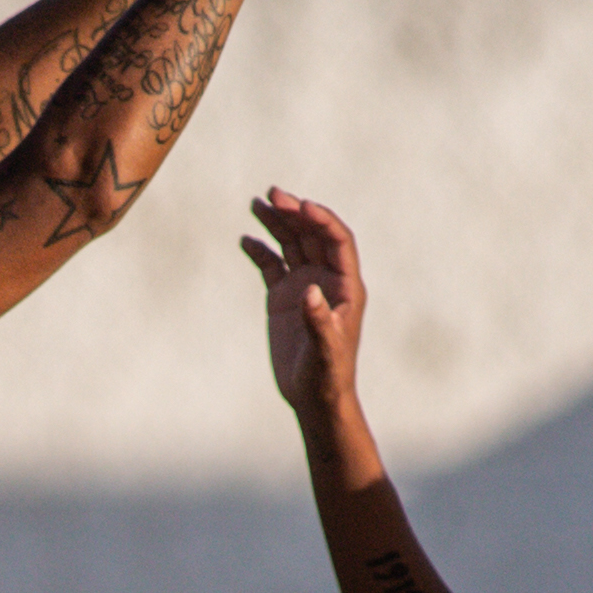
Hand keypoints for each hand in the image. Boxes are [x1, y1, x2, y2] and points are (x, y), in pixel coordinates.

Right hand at [240, 187, 365, 417]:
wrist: (314, 397)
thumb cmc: (327, 376)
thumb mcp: (326, 351)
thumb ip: (321, 321)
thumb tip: (310, 292)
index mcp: (346, 286)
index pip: (337, 241)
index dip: (322, 220)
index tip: (301, 206)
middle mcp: (327, 280)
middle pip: (312, 235)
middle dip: (294, 214)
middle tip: (272, 195)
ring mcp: (304, 287)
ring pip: (291, 245)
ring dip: (277, 224)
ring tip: (257, 203)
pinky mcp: (284, 298)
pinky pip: (272, 266)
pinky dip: (260, 251)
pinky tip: (246, 241)